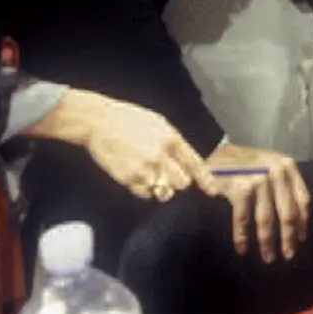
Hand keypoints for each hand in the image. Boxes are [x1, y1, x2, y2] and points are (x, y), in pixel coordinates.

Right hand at [40, 90, 218, 203]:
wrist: (99, 122)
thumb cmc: (129, 119)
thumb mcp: (158, 124)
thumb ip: (173, 143)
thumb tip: (186, 160)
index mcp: (171, 139)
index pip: (195, 164)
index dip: (206, 179)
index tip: (213, 191)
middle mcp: (160, 156)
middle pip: (182, 183)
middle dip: (179, 181)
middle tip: (169, 174)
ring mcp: (144, 169)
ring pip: (164, 192)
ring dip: (162, 188)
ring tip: (153, 176)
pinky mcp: (128, 179)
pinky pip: (145, 194)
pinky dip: (145, 190)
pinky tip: (138, 176)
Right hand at [208, 143, 311, 263]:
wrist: (214, 152)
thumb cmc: (245, 163)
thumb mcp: (271, 166)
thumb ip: (284, 184)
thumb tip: (296, 220)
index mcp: (288, 167)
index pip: (303, 199)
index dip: (303, 222)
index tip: (301, 239)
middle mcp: (277, 172)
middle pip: (288, 212)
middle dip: (289, 237)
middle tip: (289, 255)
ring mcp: (258, 180)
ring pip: (266, 219)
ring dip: (267, 242)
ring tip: (268, 257)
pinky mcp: (240, 189)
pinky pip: (243, 219)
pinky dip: (242, 236)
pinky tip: (242, 249)